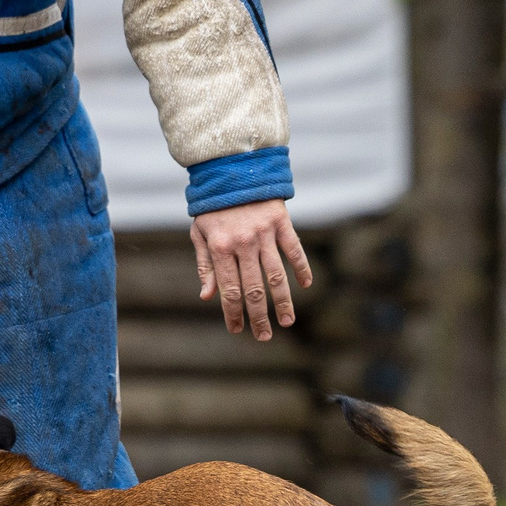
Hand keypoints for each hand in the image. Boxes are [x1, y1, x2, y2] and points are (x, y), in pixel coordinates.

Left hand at [190, 198, 312, 341]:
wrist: (231, 169)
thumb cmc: (212, 207)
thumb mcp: (200, 234)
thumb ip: (206, 266)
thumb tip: (208, 296)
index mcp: (220, 248)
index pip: (229, 290)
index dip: (233, 314)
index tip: (237, 330)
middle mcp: (243, 243)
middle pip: (254, 289)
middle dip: (259, 317)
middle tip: (264, 337)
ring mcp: (264, 233)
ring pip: (276, 275)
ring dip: (282, 301)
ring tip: (287, 321)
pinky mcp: (281, 222)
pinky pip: (294, 249)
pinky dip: (302, 268)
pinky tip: (305, 285)